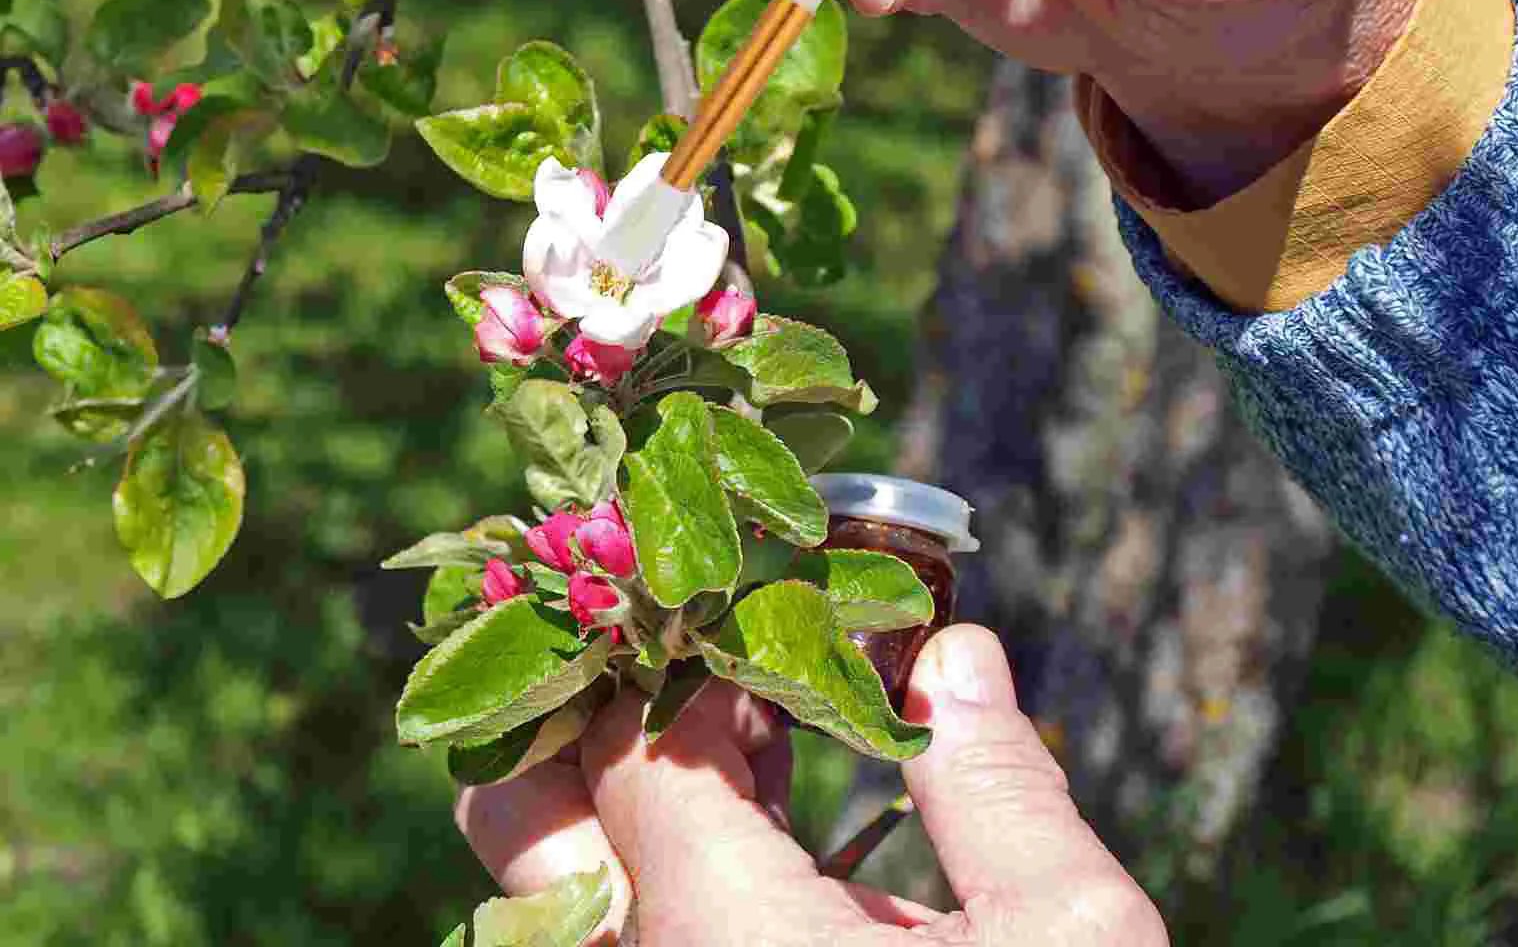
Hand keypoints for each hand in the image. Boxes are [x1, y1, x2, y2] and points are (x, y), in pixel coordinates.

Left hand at [457, 625, 1167, 944]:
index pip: (645, 736)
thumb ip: (997, 780)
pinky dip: (658, 870)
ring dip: (618, 786)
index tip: (775, 605)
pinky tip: (760, 829)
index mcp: (725, 945)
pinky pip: (605, 946)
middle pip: (519, 814)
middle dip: (592, 703)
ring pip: (545, 891)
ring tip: (738, 722)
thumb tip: (957, 650)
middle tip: (697, 647)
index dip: (704, 651)